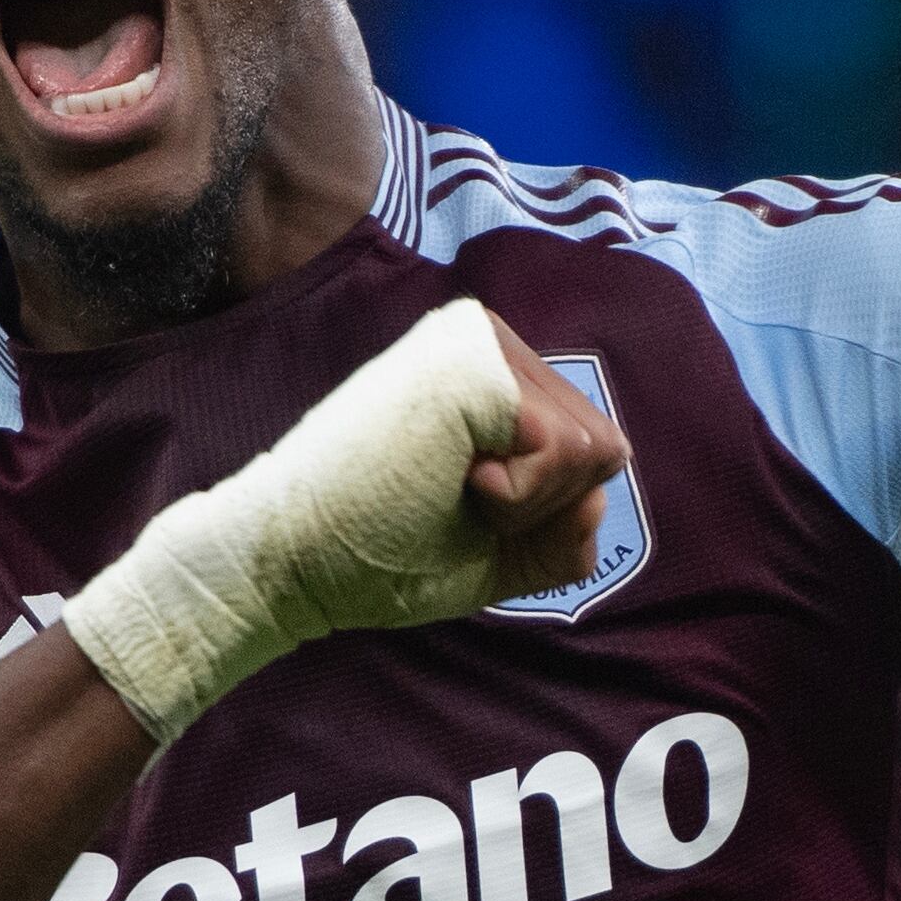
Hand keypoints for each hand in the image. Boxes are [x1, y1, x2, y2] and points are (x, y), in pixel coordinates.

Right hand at [68, 299, 633, 742]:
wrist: (292, 561)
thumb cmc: (379, 555)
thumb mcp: (502, 546)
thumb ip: (569, 515)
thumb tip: (609, 463)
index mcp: (490, 377)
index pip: (590, 453)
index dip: (538, 517)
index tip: (451, 510)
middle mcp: (488, 341)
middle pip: (604, 449)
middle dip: (539, 510)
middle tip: (442, 501)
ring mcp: (480, 339)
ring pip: (594, 449)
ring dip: (525, 503)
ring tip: (439, 486)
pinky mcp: (474, 354)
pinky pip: (567, 449)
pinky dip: (518, 494)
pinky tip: (448, 479)